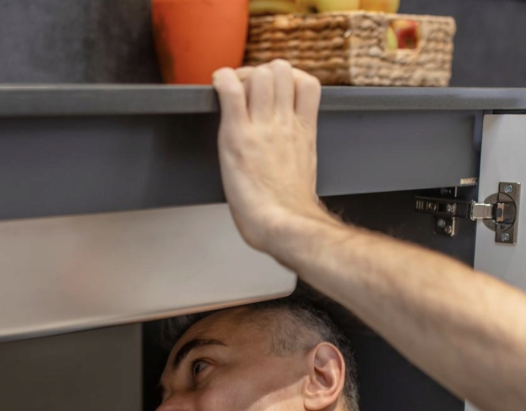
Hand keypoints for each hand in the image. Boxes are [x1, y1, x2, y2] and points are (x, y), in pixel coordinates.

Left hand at [211, 60, 332, 254]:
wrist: (282, 224)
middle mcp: (284, 124)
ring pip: (260, 74)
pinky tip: (217, 85)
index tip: (275, 89)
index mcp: (303, 132)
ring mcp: (261, 128)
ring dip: (243, 76)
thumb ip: (298, 151)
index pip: (308, 83)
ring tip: (232, 92)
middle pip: (281, 70)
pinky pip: (230, 91)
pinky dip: (222, 80)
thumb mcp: (304, 171)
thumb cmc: (289, 211)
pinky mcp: (237, 136)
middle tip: (247, 90)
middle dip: (262, 73)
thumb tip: (289, 154)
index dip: (290, 78)